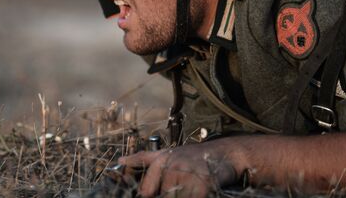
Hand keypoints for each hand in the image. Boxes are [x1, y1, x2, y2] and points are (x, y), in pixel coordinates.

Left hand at [118, 141, 241, 196]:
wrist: (226, 152)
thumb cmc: (193, 156)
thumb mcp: (166, 153)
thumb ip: (143, 158)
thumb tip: (120, 161)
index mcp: (161, 161)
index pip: (147, 191)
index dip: (151, 196)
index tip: (158, 194)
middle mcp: (172, 166)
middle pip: (164, 196)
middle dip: (172, 195)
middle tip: (182, 189)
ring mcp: (188, 175)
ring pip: (178, 197)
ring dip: (185, 195)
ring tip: (190, 189)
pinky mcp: (204, 184)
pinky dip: (196, 197)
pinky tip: (200, 193)